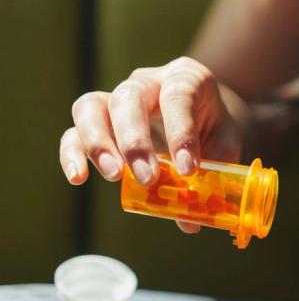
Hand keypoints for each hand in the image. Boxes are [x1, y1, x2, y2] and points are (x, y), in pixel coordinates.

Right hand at [59, 56, 240, 232]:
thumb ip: (211, 177)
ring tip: (114, 176)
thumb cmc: (212, 130)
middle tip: (146, 178)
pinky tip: (78, 178)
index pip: (178, 96)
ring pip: (92, 107)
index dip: (180, 133)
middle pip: (129, 97)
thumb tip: (189, 221)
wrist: (203, 116)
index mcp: (186, 79)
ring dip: (99, 143)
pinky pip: (74, 130)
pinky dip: (72, 153)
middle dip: (135, 140)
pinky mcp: (97, 120)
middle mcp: (147, 82)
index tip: (187, 170)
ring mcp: (117, 98)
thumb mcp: (224, 146)